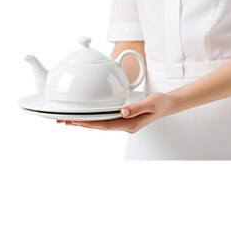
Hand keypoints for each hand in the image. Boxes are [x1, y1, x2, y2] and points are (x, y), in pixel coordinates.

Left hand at [57, 93, 173, 132]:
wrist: (167, 104)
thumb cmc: (160, 103)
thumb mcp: (151, 103)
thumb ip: (138, 107)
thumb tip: (123, 111)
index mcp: (130, 124)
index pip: (106, 125)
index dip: (90, 123)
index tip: (77, 121)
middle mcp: (124, 125)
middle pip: (99, 126)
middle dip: (81, 123)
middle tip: (64, 120)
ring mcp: (123, 122)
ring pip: (100, 123)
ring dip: (85, 121)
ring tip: (68, 119)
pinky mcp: (122, 117)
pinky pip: (105, 119)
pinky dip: (93, 117)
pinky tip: (86, 114)